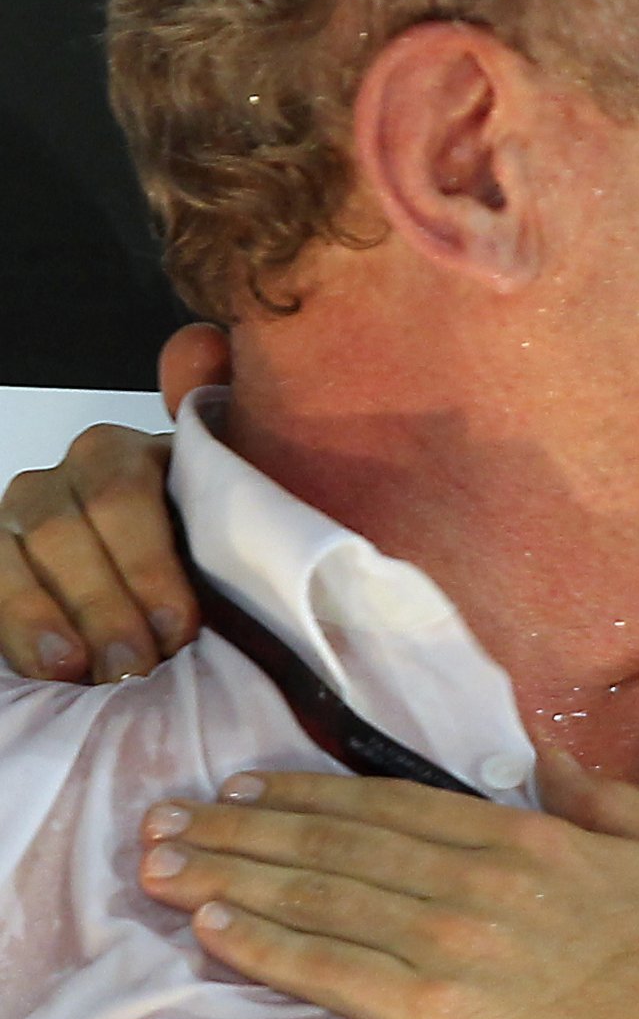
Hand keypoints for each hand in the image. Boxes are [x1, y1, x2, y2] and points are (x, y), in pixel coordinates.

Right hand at [0, 325, 229, 682]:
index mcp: (127, 456)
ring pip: (13, 556)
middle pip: (63, 529)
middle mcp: (64, 476)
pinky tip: (43, 669)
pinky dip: (13, 629)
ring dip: (45, 618)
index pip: (123, 495)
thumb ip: (233, 451)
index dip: (147, 565)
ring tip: (79, 672)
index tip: (180, 629)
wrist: (176, 600)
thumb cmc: (213, 562)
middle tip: (137, 667)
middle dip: (104, 603)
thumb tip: (202, 346)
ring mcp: (16, 519)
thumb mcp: (235, 517)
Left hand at [135, 753, 638, 1018]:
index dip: (312, 795)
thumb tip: (545, 759)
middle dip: (243, 829)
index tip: (250, 788)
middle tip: (169, 820)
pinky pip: (329, 972)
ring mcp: (449, 949)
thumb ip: (606, 801)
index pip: (394, 807)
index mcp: (530, 840)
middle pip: (336, 845)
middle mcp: (476, 882)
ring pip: (318, 898)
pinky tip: (210, 927)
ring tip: (163, 864)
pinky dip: (263, 945)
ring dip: (230, 877)